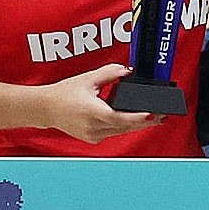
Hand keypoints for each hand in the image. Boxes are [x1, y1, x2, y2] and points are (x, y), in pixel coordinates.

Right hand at [37, 64, 158, 144]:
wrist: (46, 108)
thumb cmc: (64, 94)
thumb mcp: (88, 79)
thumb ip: (110, 73)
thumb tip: (128, 71)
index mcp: (92, 111)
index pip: (120, 118)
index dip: (138, 118)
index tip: (152, 114)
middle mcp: (93, 126)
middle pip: (125, 127)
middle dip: (145, 122)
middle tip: (162, 116)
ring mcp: (93, 135)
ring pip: (121, 131)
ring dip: (136, 125)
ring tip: (153, 118)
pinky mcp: (93, 138)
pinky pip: (113, 133)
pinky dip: (123, 127)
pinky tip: (131, 121)